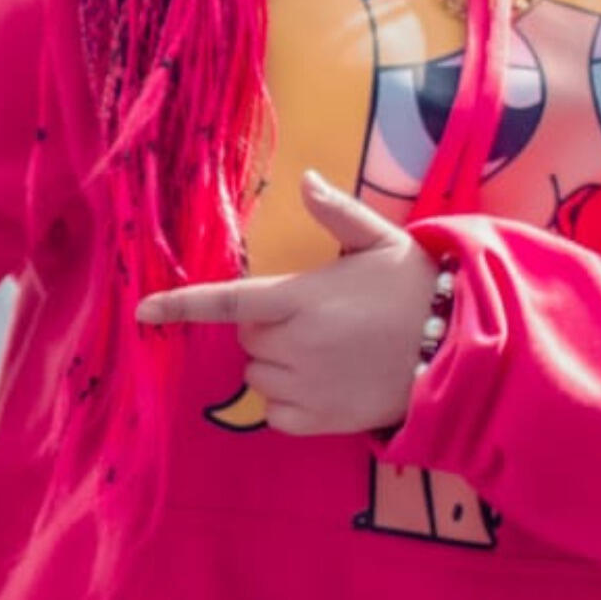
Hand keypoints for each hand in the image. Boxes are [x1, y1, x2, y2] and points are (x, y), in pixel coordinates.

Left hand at [136, 170, 438, 434]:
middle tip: (312, 314)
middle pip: (247, 337)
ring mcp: (307, 387)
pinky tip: (323, 381)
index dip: (180, 305)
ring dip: (277, 360)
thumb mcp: (379, 241)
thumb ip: (336, 212)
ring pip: (258, 374)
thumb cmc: (413, 288)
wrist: (459, 351)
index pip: (227, 302)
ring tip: (326, 348)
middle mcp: (296, 345)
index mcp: (301, 298)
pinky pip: (275, 412)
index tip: (142, 310)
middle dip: (267, 325)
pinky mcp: (321, 421)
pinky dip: (287, 399)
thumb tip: (305, 178)